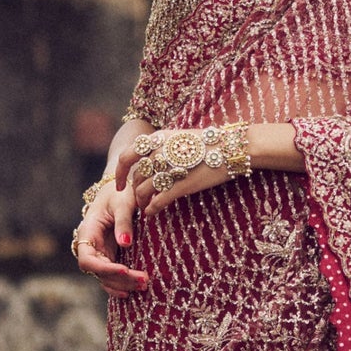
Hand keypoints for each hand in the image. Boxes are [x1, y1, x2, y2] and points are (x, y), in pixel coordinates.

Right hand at [73, 185, 148, 296]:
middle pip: (99, 272)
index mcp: (88, 232)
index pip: (88, 259)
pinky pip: (111, 276)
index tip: (124, 270)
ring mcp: (100, 253)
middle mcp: (91, 246)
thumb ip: (123, 221)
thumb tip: (125, 243)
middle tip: (144, 280)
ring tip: (144, 285)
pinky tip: (131, 292)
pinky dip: (120, 285)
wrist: (120, 189)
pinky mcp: (110, 256)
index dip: (104, 268)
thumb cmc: (120, 193)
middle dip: (120, 279)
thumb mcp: (122, 202)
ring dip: (123, 285)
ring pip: (105, 277)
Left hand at [114, 130, 232, 218]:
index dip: (119, 173)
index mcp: (157, 139)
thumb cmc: (210, 143)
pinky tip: (152, 213)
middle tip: (139, 200)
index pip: (127, 157)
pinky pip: (157, 201)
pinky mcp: (180, 185)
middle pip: (136, 177)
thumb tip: (154, 158)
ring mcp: (168, 169)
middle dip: (134, 191)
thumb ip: (164, 146)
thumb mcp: (181, 137)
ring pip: (143, 190)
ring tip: (146, 208)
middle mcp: (158, 153)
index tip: (120, 185)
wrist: (231, 147)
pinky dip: (151, 209)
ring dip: (142, 202)